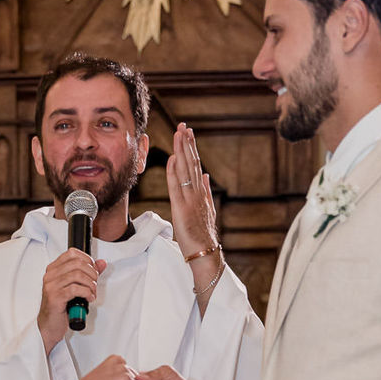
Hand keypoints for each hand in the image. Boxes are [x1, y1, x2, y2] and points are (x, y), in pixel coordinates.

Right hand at [39, 250, 106, 354]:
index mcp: (53, 270)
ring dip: (90, 284)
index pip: (72, 253)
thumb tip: (102, 263)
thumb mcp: (74, 287)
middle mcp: (50, 276)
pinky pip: (75, 289)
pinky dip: (87, 293)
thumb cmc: (60, 307)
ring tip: (92, 292)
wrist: (49, 326)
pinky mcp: (55, 298)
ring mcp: (51, 286)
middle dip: (92, 273)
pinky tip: (89, 298)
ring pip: (77, 275)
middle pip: (77, 263)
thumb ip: (87, 273)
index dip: (87, 259)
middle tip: (94, 283)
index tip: (93, 270)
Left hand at [167, 123, 221, 294]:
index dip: (191, 149)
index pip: (196, 166)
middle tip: (183, 126)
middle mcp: (198, 193)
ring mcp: (191, 200)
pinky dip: (175, 172)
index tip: (188, 133)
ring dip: (182, 151)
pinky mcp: (182, 209)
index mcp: (202, 193)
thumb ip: (206, 192)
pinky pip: (177, 187)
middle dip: (187, 144)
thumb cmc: (204, 236)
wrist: (206, 254)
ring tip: (180, 134)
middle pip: (192, 163)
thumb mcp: (207, 211)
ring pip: (186, 170)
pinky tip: (173, 158)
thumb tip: (206, 176)